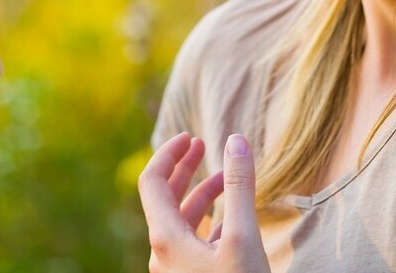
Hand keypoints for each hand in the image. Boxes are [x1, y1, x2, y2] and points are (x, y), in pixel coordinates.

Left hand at [139, 131, 272, 272]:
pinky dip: (208, 221)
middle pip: (165, 198)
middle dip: (185, 167)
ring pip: (182, 221)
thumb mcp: (243, 236)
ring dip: (202, 195)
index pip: (152, 181)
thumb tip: (236, 140)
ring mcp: (175, 268)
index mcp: (166, 238)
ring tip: (226, 178)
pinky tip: (230, 219)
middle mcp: (163, 253)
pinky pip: (193, 243)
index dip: (168, 153)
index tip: (190, 136)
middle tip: (201, 144)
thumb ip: (239, 187)